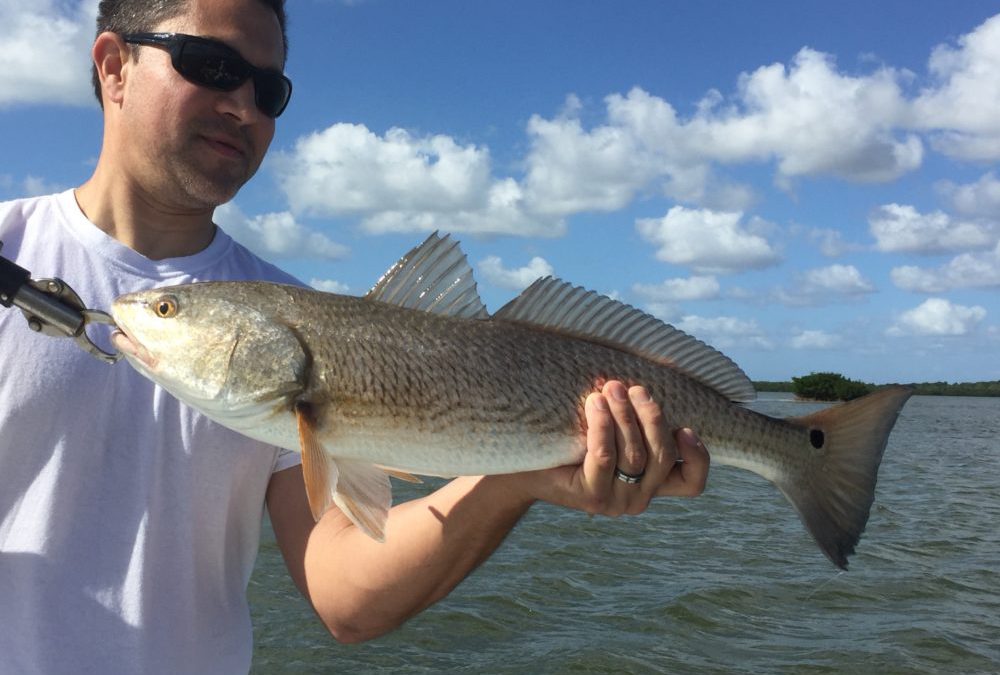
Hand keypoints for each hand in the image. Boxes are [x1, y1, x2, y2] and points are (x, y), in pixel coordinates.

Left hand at [511, 380, 709, 515]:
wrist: (524, 465)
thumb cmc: (572, 440)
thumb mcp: (612, 429)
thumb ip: (635, 420)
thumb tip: (648, 384)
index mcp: (652, 484)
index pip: (692, 483)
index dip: (698, 457)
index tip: (685, 427)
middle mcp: (639, 499)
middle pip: (663, 457)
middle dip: (651, 416)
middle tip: (633, 389)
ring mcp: (616, 502)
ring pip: (635, 455)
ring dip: (625, 415)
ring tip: (611, 388)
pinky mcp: (591, 497)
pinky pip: (605, 456)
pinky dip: (603, 425)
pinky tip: (594, 404)